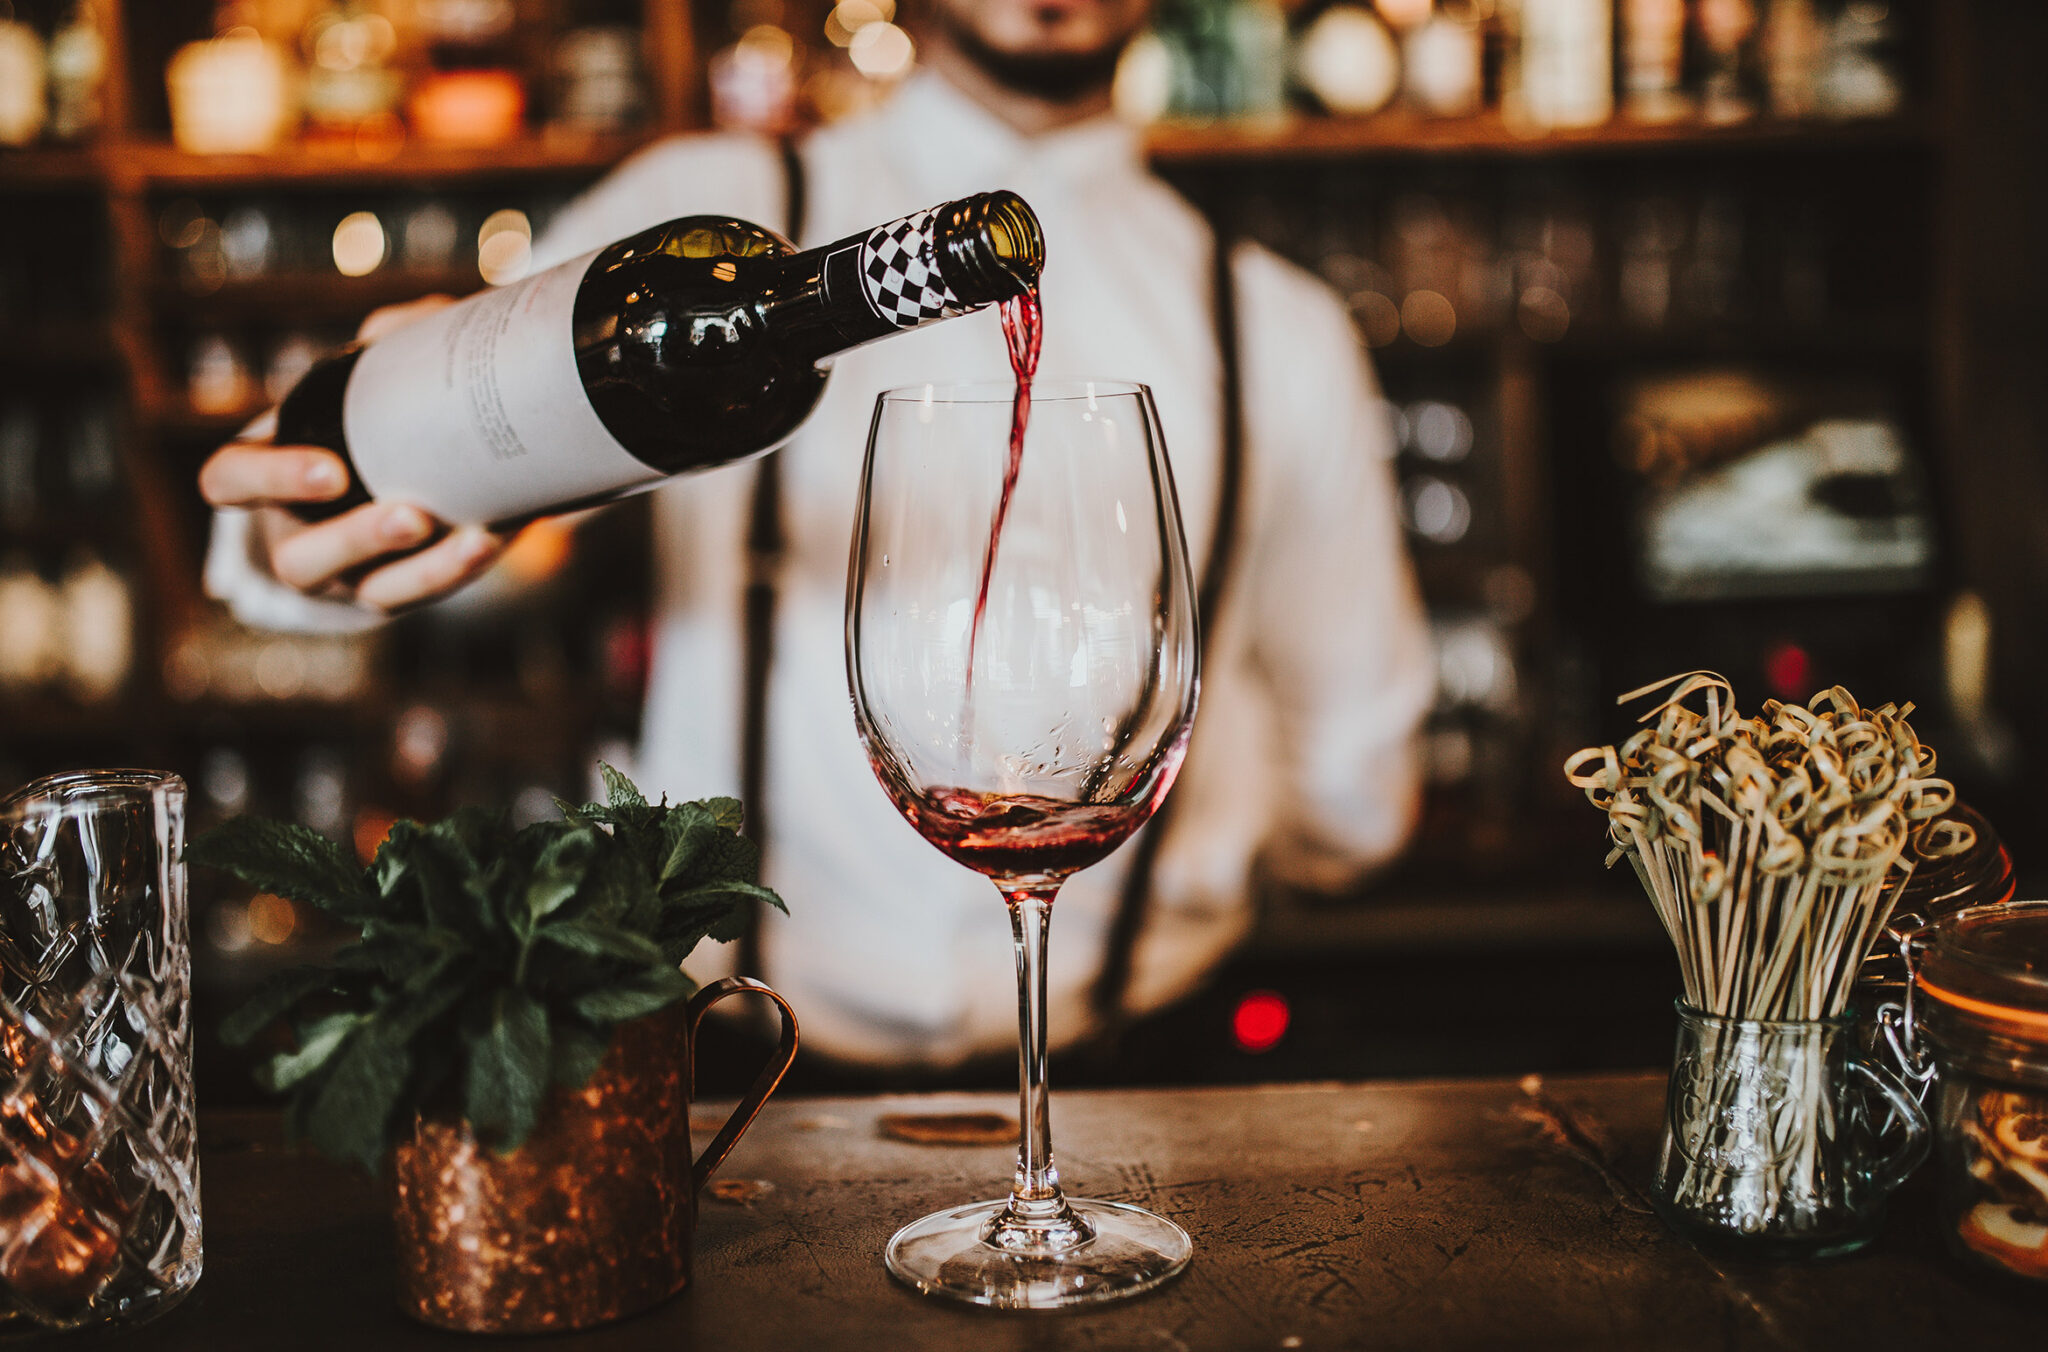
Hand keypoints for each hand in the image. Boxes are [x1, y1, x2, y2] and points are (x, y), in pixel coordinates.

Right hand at [197, 295, 508, 612]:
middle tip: (412, 515)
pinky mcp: (400, 589)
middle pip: (300, 560)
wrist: (430, 461)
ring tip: (472, 539)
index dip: (268, 480)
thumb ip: (391, 339)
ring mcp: (350, 573)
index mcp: (269, 474)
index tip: (333, 470)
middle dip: (356, 542)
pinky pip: (424, 596)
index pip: (230, 482)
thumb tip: (419, 326)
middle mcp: (299, 533)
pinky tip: (491, 540)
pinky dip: (459, 571)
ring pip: (369, 592)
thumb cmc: (378, 408)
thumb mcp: (376, 370)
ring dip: (421, 571)